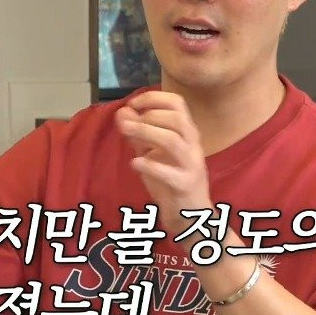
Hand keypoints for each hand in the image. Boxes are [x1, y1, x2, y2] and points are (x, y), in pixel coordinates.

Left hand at [115, 91, 211, 238]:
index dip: (154, 98)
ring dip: (146, 132)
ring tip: (125, 132)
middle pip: (177, 119)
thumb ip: (139, 134)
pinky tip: (135, 163)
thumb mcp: (153, 153)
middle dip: (148, 115)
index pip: (177, 103)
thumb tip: (122, 112)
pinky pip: (169, 173)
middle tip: (125, 122)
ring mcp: (191, 165)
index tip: (132, 104)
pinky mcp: (185, 185)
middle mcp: (193, 145)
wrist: (191, 215)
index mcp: (187, 133)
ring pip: (173, 141)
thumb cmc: (171, 180)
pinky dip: (149, 165)